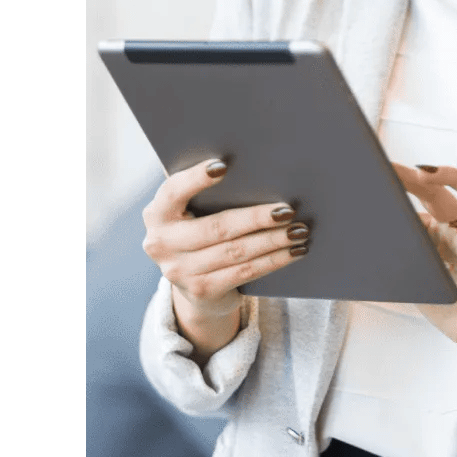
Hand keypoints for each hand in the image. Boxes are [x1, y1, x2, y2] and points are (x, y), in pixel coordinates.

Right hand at [142, 159, 308, 359]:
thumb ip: (210, 194)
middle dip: (256, 218)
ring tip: (299, 230)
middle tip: (288, 211)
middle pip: (217, 227)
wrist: (195, 284)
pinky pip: (245, 272)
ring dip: (273, 241)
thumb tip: (260, 172)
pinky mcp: (201, 290)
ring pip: (236, 252)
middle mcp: (161, 243)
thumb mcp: (194, 212)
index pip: (173, 191)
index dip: (196, 179)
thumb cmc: (201, 230)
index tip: (224, 166)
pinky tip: (294, 251)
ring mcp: (179, 271)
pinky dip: (274, 260)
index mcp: (157, 214)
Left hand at [391, 164, 456, 362]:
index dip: (402, 183)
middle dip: (417, 173)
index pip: (423, 197)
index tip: (374, 170)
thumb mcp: (416, 286)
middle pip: (444, 187)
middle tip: (390, 166)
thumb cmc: (455, 310)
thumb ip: (395, 269)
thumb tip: (356, 260)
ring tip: (425, 174)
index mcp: (442, 233)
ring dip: (453, 177)